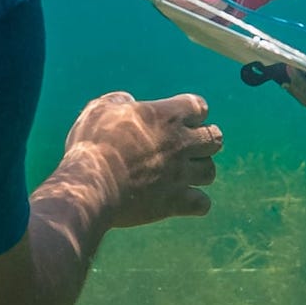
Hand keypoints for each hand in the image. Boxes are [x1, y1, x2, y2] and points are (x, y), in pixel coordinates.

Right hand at [61, 91, 222, 229]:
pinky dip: (195, 202)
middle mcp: (180, 143)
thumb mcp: (99, 109)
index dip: (191, 111)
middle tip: (188, 145)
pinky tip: (181, 199)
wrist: (91, 187)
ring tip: (184, 172)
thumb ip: (119, 101)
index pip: (199, 107)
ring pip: (210, 171)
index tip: (178, 118)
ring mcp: (180, 174)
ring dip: (200, 170)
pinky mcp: (175, 202)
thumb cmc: (91, 145)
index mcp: (166, 116)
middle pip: (214, 138)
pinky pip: (202, 204)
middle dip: (205, 140)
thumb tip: (129, 102)